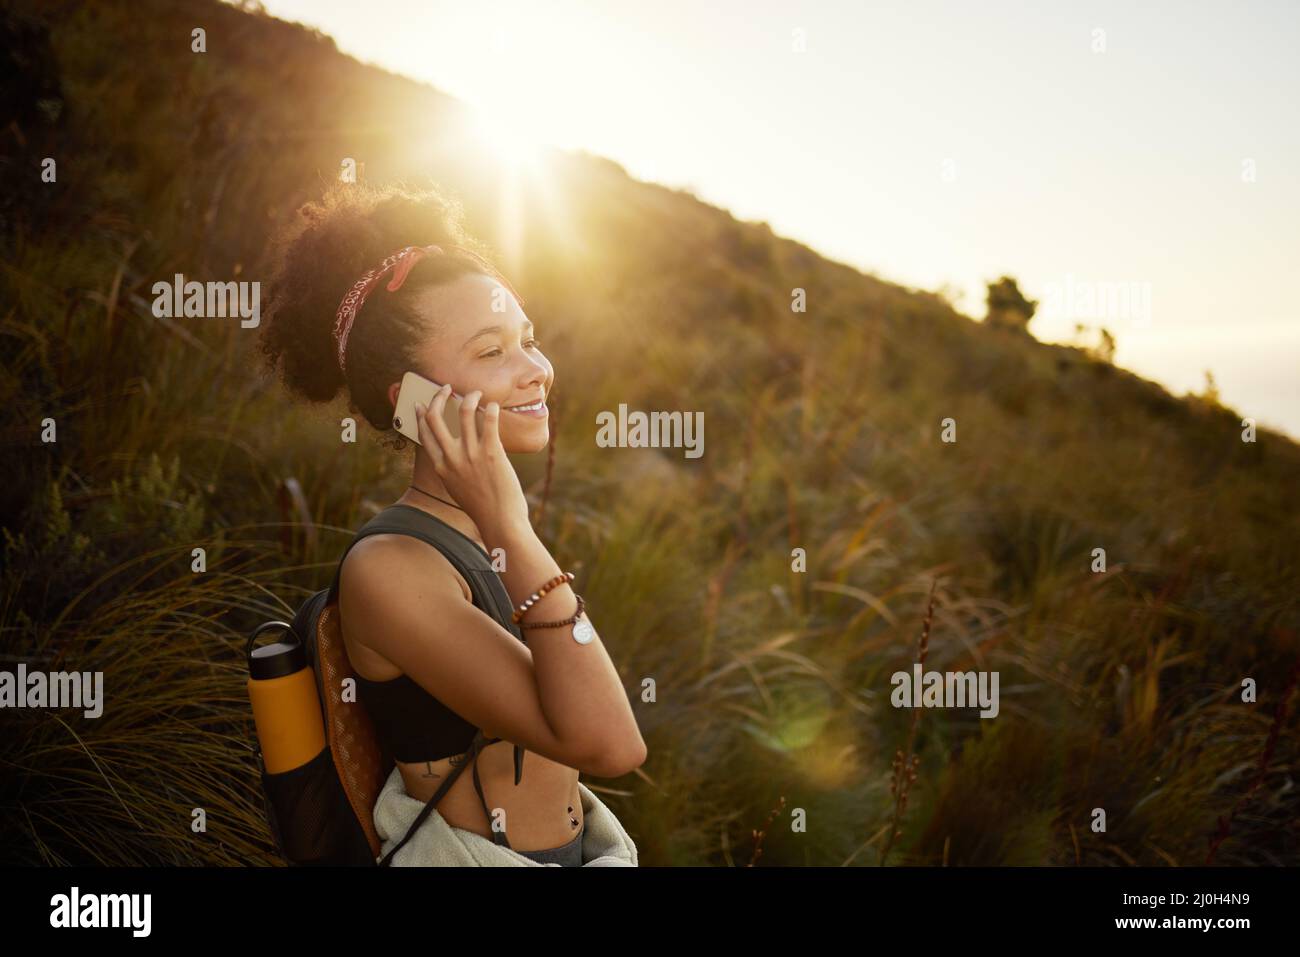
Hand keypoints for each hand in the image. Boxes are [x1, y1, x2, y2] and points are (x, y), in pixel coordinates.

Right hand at [415, 384, 531, 535]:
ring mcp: (470, 454)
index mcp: (441, 467)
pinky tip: (493, 406)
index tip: (420, 403)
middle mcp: (452, 458)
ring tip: (477, 394)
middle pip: (435, 418)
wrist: (499, 522)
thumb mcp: (459, 488)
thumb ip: (454, 470)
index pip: (424, 434)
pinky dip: (490, 408)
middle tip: (446, 388)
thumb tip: (458, 455)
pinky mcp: (491, 452)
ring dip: (470, 397)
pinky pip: (489, 420)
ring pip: (464, 412)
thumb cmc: (483, 508)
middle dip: (438, 397)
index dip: (420, 415)